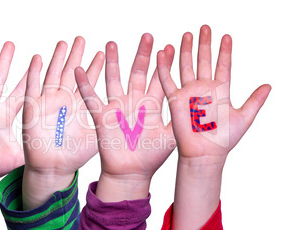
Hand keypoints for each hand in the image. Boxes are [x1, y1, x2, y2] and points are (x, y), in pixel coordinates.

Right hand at [22, 37, 103, 208]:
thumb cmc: (74, 155)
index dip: (96, 66)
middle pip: (71, 72)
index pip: (90, 81)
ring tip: (63, 43)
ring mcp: (48, 102)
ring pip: (53, 75)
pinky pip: (32, 88)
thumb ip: (109, 123)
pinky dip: (33, 73)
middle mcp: (64, 100)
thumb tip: (134, 116)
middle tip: (82, 38)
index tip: (104, 51)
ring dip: (57, 59)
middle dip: (76, 55)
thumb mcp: (96, 136)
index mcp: (80, 105)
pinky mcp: (33, 109)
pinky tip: (37, 59)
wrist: (53, 168)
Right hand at [75, 34, 175, 201]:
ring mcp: (118, 107)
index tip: (170, 46)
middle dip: (143, 55)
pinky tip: (79, 70)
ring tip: (112, 44)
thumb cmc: (151, 158)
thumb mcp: (171, 138)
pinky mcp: (103, 116)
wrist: (130, 173)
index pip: (159, 79)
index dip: (164, 64)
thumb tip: (201, 108)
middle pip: (138, 73)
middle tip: (148, 37)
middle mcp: (135, 102)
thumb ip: (181, 121)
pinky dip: (85, 85)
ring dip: (113, 62)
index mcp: (152, 106)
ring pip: (115, 79)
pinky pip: (92, 98)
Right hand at [157, 25, 270, 228]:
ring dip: (185, 51)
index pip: (223, 66)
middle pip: (204, 61)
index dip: (225, 51)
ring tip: (186, 35)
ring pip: (186, 66)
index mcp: (220, 91)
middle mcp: (204, 89)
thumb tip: (269, 85)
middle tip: (204, 28)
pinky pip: (168, 80)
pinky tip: (163, 53)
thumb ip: (255, 100)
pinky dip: (164, 67)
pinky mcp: (175, 100)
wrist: (205, 154)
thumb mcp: (244, 118)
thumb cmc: (223, 140)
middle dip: (204, 44)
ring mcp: (189, 93)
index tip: (226, 36)